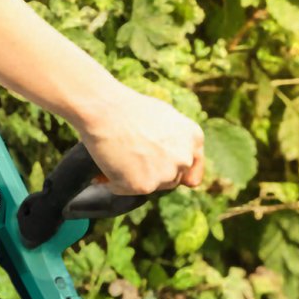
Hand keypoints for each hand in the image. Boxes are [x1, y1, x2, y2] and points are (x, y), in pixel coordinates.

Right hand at [75, 83, 204, 195]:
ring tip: (116, 156)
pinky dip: (113, 182)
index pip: (192, 172)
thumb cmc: (128, 108)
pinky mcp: (143, 186)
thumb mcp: (164, 117)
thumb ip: (174, 140)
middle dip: (153, 174)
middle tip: (129, 157)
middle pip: (171, 180)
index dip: (177, 174)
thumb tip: (173, 159)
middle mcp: (184, 159)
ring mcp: (165, 174)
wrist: (104, 108)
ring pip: (150, 187)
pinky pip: (125, 190)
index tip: (163, 174)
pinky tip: (106, 162)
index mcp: (193, 139)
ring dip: (134, 179)